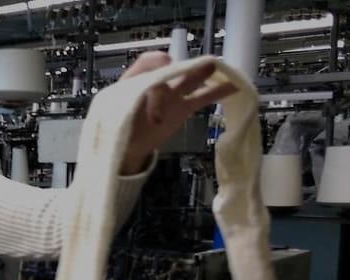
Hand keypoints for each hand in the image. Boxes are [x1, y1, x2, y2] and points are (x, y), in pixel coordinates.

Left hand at [118, 52, 237, 174]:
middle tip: (195, 72)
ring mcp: (171, 95)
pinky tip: (233, 86)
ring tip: (215, 67)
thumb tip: (155, 110)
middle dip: (184, 69)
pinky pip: (201, 98)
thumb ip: (133, 104)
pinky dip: (217, 92)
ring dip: (203, 72)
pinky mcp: (182, 109)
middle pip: (173, 69)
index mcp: (136, 77)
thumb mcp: (116, 113)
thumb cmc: (116, 127)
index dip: (159, 68)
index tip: (162, 84)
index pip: (150, 62)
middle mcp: (156, 82)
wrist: (124, 148)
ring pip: (190, 79)